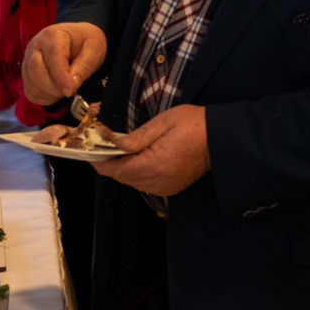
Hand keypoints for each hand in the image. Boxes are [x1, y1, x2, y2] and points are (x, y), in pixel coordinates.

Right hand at [22, 21, 106, 105]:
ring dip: (51, 93)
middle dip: (55, 87)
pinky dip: (45, 97)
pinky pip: (31, 91)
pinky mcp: (26, 74)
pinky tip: (58, 91)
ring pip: (32, 84)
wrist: (78, 41)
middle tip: (72, 90)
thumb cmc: (85, 43)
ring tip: (67, 88)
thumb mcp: (93, 50)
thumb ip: (83, 66)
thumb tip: (72, 84)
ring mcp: (28, 60)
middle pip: (36, 72)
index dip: (61, 77)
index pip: (53, 58)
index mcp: (52, 35)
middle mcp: (35, 46)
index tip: (70, 91)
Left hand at [94, 104, 209, 196]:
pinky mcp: (171, 187)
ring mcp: (165, 186)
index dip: (99, 163)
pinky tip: (138, 160)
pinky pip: (146, 184)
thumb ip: (138, 136)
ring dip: (124, 169)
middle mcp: (156, 181)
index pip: (116, 170)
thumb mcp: (163, 122)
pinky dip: (138, 173)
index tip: (89, 154)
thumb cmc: (194, 125)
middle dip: (110, 164)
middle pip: (123, 177)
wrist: (220, 139)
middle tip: (102, 148)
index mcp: (152, 165)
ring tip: (119, 153)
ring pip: (133, 182)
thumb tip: (117, 145)